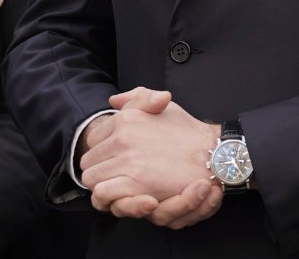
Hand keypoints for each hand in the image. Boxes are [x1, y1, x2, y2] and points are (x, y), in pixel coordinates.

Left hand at [80, 88, 222, 226]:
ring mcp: (128, 161)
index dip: (101, 152)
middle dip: (98, 171)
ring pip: (92, 180)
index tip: (111, 160)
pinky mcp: (136, 184)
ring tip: (114, 189)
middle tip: (112, 178)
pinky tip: (119, 198)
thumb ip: (136, 98)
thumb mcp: (163, 106)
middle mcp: (122, 139)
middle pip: (88, 162)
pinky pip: (103, 194)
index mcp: (125, 120)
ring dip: (100, 186)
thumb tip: (113, 101)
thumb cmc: (187, 131)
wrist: (209, 153)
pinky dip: (107, 199)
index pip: (93, 140)